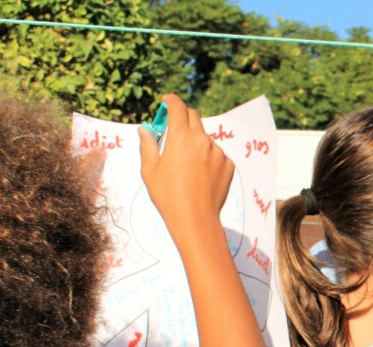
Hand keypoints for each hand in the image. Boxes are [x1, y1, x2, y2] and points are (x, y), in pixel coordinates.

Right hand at [138, 94, 233, 244]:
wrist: (195, 219)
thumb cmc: (168, 195)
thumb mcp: (150, 170)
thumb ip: (148, 145)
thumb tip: (144, 130)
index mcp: (181, 137)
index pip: (178, 107)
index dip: (171, 101)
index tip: (167, 101)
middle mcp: (202, 140)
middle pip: (193, 117)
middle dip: (182, 118)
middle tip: (173, 130)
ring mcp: (218, 152)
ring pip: (205, 139)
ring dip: (195, 142)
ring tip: (186, 166)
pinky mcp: (228, 165)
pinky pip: (216, 155)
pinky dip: (208, 158)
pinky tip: (200, 176)